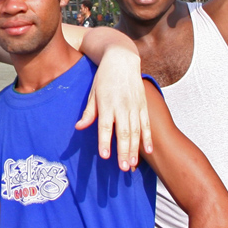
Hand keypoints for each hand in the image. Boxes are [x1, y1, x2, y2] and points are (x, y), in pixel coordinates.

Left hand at [75, 46, 151, 169]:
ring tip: (132, 164)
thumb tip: (79, 127)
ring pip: (136, 131)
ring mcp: (135, 105)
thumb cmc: (104, 77)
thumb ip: (89, 112)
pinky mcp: (143, 105)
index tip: (105, 155)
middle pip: (123, 132)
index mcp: (106, 103)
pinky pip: (146, 124)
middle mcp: (122, 106)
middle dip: (123, 151)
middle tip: (123, 167)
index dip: (105, 141)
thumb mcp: (93, 93)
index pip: (105, 126)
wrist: (122, 59)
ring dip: (134, 149)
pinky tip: (148, 151)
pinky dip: (148, 138)